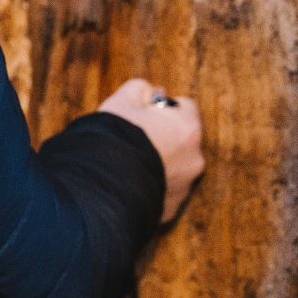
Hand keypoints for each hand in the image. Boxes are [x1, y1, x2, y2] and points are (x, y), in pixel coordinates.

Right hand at [97, 78, 203, 222]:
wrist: (103, 186)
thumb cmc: (114, 137)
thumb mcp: (122, 101)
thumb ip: (140, 89)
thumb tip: (150, 91)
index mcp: (187, 128)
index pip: (186, 106)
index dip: (163, 106)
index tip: (145, 110)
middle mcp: (194, 158)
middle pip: (182, 139)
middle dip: (163, 136)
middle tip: (134, 136)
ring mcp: (184, 186)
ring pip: (174, 166)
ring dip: (159, 161)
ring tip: (128, 161)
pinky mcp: (171, 208)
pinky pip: (163, 190)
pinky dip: (151, 184)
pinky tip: (128, 181)